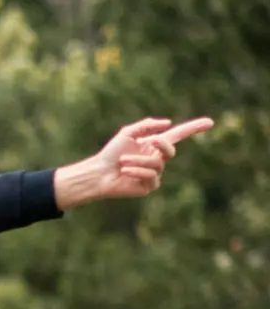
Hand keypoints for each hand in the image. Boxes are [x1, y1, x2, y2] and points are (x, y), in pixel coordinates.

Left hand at [54, 116, 213, 208]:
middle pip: (171, 150)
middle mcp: (158, 158)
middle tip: (152, 141)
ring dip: (139, 161)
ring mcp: (155, 173)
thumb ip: (146, 126)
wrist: (98, 173)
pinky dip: (137, 171)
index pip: (179, 135)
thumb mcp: (128, 133)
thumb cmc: (111, 153)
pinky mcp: (149, 186)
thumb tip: (168, 124)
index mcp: (155, 145)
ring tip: (122, 162)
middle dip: (162, 145)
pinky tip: (125, 172)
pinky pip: (151, 176)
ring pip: (157, 164)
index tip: (210, 122)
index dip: (194, 128)